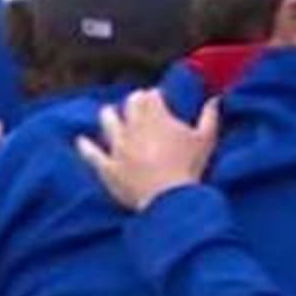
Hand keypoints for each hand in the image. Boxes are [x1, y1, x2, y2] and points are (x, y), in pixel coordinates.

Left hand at [76, 89, 219, 212]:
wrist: (169, 200)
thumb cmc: (189, 169)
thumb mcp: (206, 140)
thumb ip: (209, 117)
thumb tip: (214, 100)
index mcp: (156, 116)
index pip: (151, 95)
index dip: (155, 96)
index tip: (160, 99)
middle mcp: (133, 126)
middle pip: (129, 103)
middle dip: (134, 102)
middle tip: (140, 106)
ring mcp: (117, 146)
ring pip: (107, 120)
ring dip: (110, 115)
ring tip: (112, 116)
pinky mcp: (107, 167)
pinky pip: (91, 153)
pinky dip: (85, 146)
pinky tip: (81, 141)